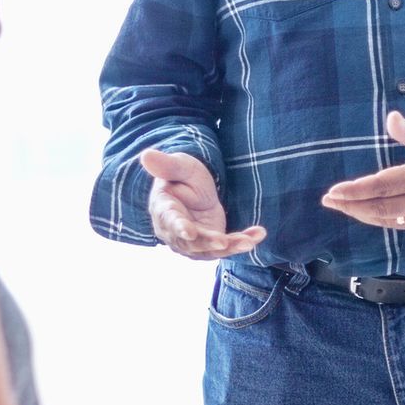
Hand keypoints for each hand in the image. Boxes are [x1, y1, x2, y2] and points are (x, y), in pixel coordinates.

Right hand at [141, 149, 266, 259]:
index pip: (170, 221)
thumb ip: (167, 165)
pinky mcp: (210, 242)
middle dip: (208, 242)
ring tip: (249, 242)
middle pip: (191, 242)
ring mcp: (193, 240)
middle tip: (224, 242)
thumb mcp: (180, 166)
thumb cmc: (183, 175)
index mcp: (163, 209)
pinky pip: (226, 246)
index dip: (179, 227)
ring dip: (230, 247)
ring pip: (210, 249)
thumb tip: (146, 155)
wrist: (195, 187)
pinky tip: (259, 234)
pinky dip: (242, 241)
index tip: (189, 232)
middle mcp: (175, 230)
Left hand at [321, 112, 404, 230]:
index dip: (355, 191)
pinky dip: (379, 220)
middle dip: (351, 206)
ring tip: (342, 206)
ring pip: (388, 220)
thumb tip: (391, 118)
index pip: (382, 186)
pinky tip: (364, 213)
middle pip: (381, 208)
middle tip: (328, 200)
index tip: (333, 191)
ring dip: (362, 214)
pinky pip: (400, 225)